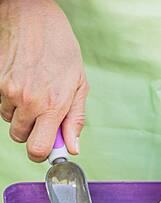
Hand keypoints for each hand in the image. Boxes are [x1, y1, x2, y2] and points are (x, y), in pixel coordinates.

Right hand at [0, 0, 87, 160]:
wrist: (33, 16)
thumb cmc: (61, 49)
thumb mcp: (79, 85)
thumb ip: (75, 120)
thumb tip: (72, 147)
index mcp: (53, 105)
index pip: (38, 149)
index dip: (41, 154)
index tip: (46, 149)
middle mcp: (29, 101)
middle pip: (20, 138)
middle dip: (31, 131)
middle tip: (40, 114)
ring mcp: (9, 91)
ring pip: (10, 121)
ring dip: (20, 114)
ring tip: (32, 91)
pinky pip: (1, 104)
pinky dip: (10, 99)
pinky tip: (22, 82)